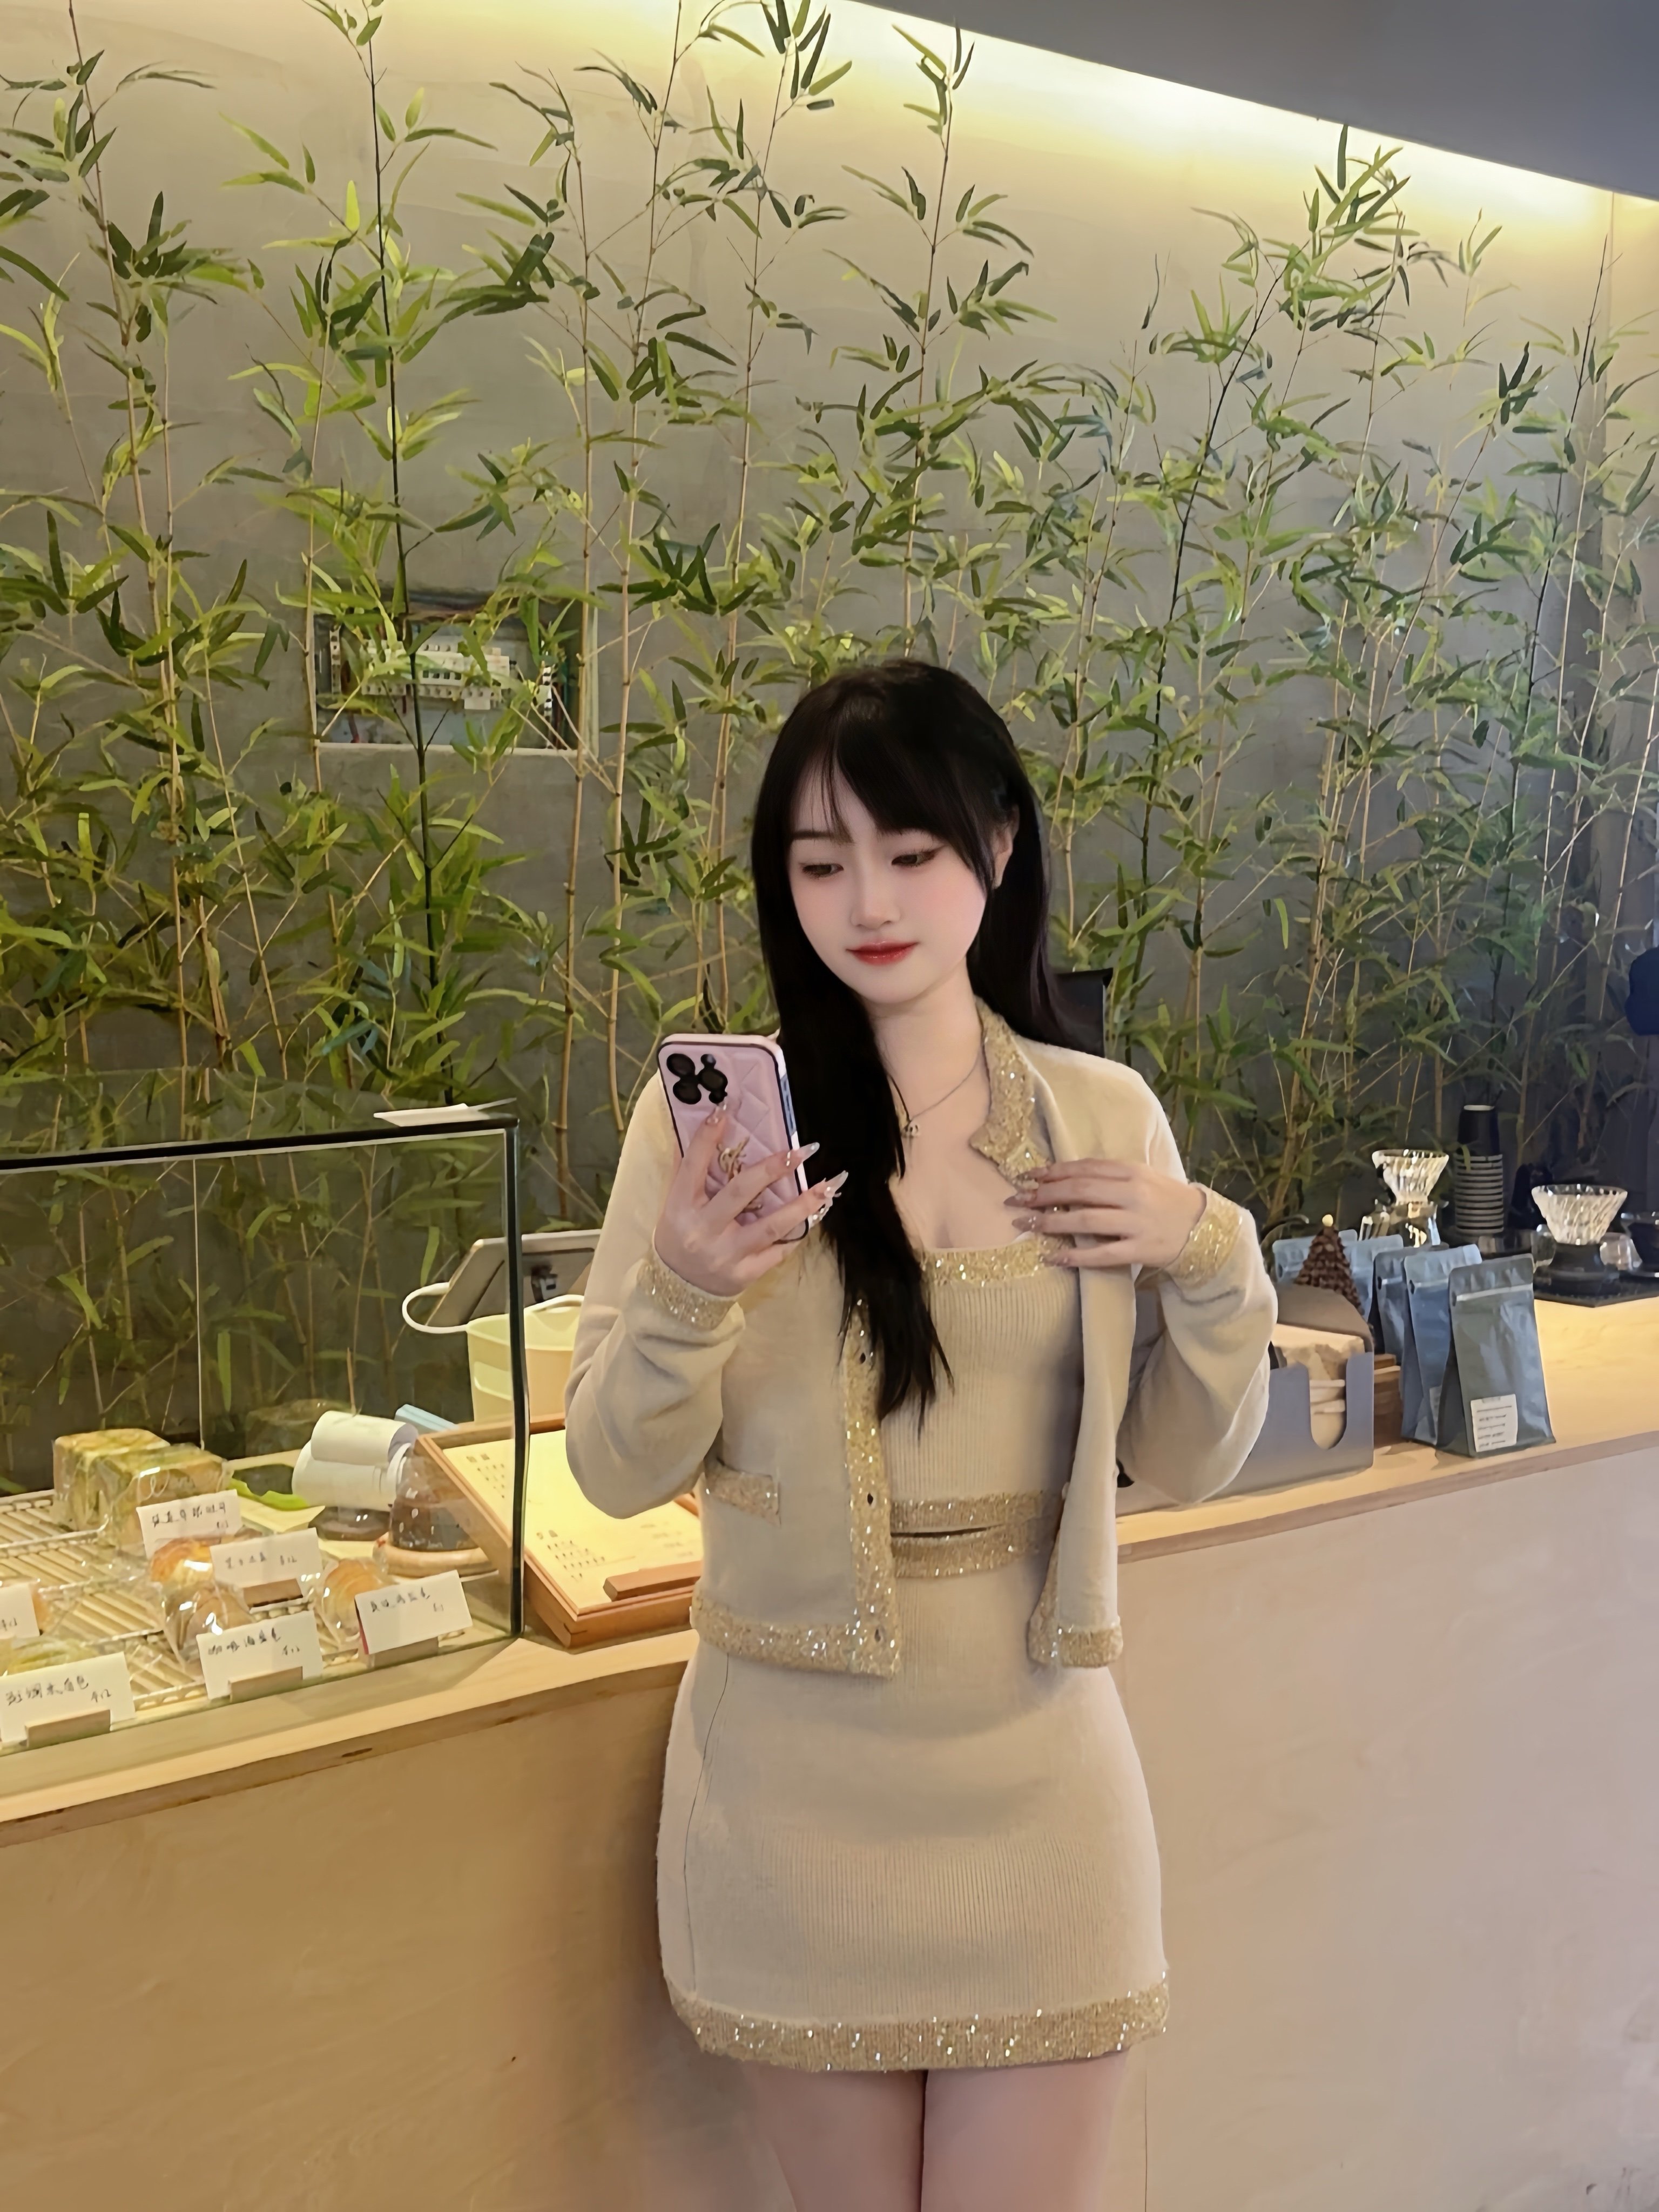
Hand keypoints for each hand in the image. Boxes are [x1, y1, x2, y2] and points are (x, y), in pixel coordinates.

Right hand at [655, 1107, 845, 1298]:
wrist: (676, 1292)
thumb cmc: (677, 1238)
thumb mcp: (673, 1205)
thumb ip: (685, 1171)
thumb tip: (698, 1126)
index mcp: (680, 1207)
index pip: (693, 1165)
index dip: (708, 1137)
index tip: (725, 1108)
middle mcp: (703, 1230)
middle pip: (740, 1192)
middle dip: (773, 1168)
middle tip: (801, 1149)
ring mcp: (726, 1254)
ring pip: (771, 1225)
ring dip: (802, 1204)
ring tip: (828, 1185)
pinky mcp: (745, 1273)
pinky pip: (777, 1250)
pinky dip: (797, 1233)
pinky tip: (817, 1215)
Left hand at [1007, 1158, 1203, 1269]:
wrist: (1202, 1226)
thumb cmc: (1164, 1199)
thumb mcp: (1140, 1177)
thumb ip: (1108, 1175)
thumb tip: (1063, 1176)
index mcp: (1132, 1171)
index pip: (1084, 1168)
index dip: (1052, 1172)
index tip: (1027, 1177)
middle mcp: (1133, 1194)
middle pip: (1080, 1191)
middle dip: (1043, 1195)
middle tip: (1017, 1200)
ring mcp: (1137, 1223)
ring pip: (1086, 1221)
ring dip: (1052, 1222)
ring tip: (1027, 1223)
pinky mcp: (1140, 1250)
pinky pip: (1102, 1254)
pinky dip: (1075, 1256)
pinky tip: (1053, 1256)